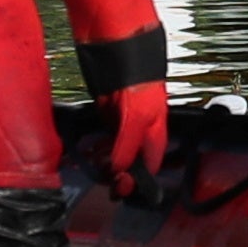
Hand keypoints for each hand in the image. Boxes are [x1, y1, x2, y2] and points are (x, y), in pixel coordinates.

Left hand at [103, 81, 168, 195]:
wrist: (119, 57)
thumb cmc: (139, 84)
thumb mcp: (136, 120)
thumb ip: (126, 148)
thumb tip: (117, 172)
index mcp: (155, 135)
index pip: (150, 167)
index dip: (137, 180)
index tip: (120, 189)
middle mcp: (141, 133)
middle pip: (132, 162)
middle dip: (119, 173)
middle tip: (105, 180)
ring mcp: (124, 126)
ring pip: (116, 153)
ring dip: (106, 163)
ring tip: (97, 164)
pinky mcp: (108, 118)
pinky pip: (104, 140)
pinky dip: (98, 149)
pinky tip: (92, 151)